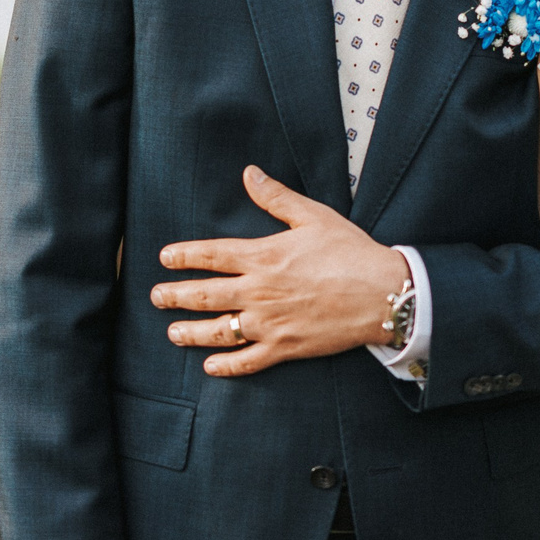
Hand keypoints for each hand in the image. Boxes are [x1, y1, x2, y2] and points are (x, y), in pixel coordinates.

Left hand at [153, 167, 410, 376]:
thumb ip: (276, 197)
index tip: (164, 258)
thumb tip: (249, 173)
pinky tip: (210, 366)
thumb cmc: (351, 252)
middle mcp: (259, 291)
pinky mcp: (286, 347)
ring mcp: (270, 323)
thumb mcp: (313, 216)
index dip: (183, 256)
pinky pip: (248, 361)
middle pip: (205, 295)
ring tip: (172, 332)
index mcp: (263, 256)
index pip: (211, 255)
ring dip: (191, 332)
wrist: (382, 294)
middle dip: (175, 296)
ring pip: (219, 331)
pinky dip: (227, 365)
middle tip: (156, 296)